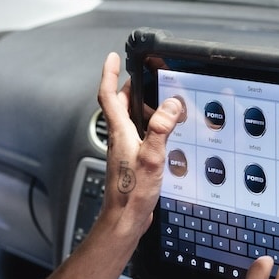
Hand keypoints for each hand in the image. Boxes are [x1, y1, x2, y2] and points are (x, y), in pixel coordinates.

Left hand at [95, 52, 182, 236]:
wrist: (125, 220)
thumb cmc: (132, 194)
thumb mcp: (151, 157)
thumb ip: (160, 129)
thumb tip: (170, 104)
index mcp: (120, 132)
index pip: (109, 95)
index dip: (110, 74)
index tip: (114, 58)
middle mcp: (120, 139)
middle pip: (120, 105)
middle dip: (132, 89)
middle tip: (148, 80)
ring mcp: (126, 151)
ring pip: (131, 121)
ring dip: (145, 109)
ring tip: (165, 107)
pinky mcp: (133, 162)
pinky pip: (140, 136)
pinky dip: (151, 129)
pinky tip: (166, 137)